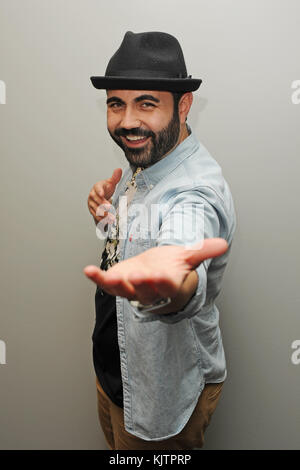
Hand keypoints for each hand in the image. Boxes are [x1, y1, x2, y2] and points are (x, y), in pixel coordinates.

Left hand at [83, 238, 227, 304]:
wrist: (156, 276)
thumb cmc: (172, 267)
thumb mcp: (187, 257)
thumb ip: (203, 251)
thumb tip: (224, 244)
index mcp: (168, 285)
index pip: (167, 286)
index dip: (164, 282)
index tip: (162, 276)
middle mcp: (149, 291)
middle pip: (145, 291)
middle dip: (141, 284)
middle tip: (137, 276)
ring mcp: (131, 289)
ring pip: (124, 290)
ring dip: (115, 284)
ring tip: (108, 276)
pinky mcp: (117, 283)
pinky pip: (106, 284)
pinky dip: (97, 278)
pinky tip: (88, 270)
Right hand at [87, 168, 121, 224]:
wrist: (101, 196)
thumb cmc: (106, 189)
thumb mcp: (111, 183)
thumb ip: (115, 177)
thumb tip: (119, 170)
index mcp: (97, 187)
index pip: (97, 188)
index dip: (100, 191)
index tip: (103, 194)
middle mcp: (92, 195)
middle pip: (97, 200)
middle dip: (103, 204)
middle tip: (110, 207)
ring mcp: (91, 203)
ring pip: (96, 209)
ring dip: (104, 214)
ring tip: (111, 217)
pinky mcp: (92, 210)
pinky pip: (96, 215)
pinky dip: (102, 219)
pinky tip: (108, 221)